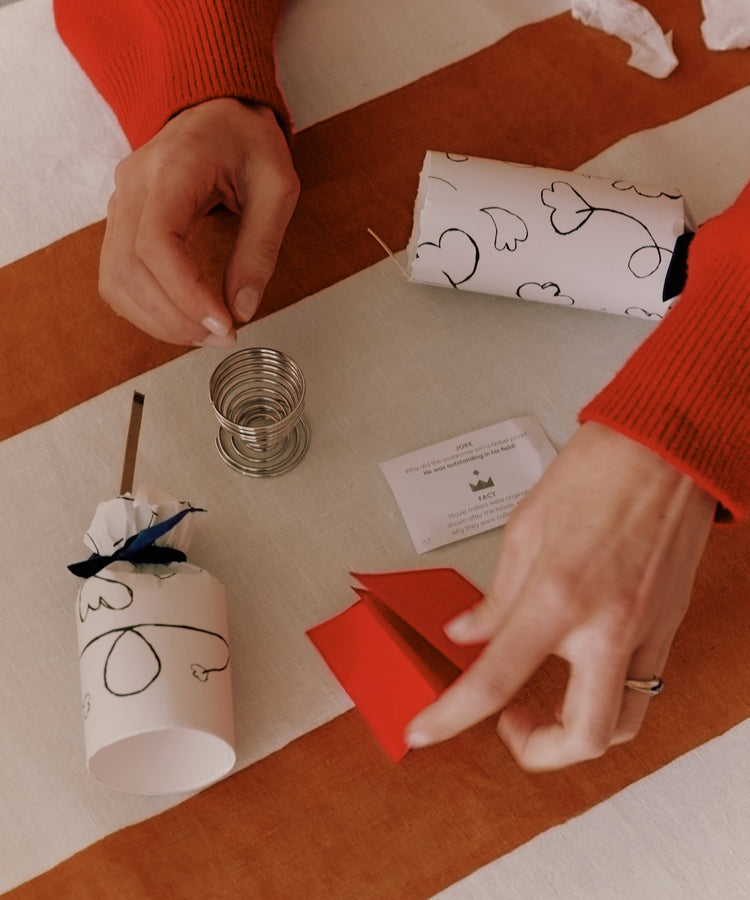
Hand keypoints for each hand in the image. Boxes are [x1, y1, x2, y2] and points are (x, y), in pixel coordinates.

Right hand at [99, 98, 299, 345]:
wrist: (219, 110)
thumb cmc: (249, 142)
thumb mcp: (277, 188)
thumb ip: (261, 248)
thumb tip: (243, 307)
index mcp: (173, 167)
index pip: (157, 242)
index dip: (186, 293)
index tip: (223, 323)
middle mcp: (133, 183)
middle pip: (129, 268)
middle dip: (175, 316)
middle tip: (221, 336)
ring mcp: (119, 201)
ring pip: (115, 279)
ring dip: (157, 319)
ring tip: (204, 333)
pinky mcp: (120, 220)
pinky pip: (116, 277)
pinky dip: (143, 308)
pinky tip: (180, 319)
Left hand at [406, 422, 715, 770]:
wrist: (663, 449)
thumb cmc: (597, 472)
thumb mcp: (524, 529)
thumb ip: (495, 595)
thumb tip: (469, 633)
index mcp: (556, 596)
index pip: (494, 680)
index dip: (450, 717)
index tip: (424, 731)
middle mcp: (605, 626)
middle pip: (579, 737)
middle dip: (536, 752)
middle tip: (506, 726)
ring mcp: (643, 631)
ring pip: (620, 725)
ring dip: (576, 734)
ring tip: (541, 705)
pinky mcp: (666, 626)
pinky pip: (642, 688)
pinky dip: (605, 698)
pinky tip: (576, 673)